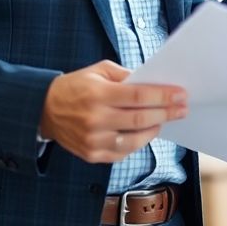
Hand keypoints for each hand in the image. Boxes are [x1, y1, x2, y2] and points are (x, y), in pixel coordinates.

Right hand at [38, 60, 187, 163]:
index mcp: (98, 95)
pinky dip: (137, 143)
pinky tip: (145, 132)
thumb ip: (125, 76)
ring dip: (154, 130)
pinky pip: (123, 153)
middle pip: (140, 120)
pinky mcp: (92, 155)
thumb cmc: (75, 86)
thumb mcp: (98, 71)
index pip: (138, 96)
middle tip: (183, 108)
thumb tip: (153, 84)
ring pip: (134, 141)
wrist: (44, 109)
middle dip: (166, 113)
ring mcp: (93, 141)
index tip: (181, 94)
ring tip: (164, 120)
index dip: (163, 96)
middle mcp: (95, 120)